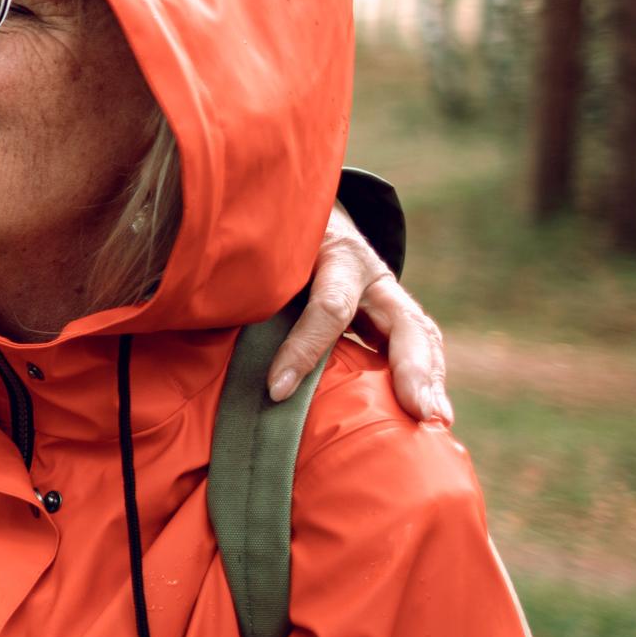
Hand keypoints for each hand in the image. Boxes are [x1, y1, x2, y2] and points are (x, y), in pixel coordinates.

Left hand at [268, 203, 450, 423]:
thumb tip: (199, 317)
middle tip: (422, 412)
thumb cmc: (273, 242)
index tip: (276, 389)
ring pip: (421, 333)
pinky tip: (432, 415)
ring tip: (436, 421)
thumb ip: (246, 283)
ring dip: (429, 379)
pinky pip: (420, 345)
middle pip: (403, 321)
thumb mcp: (263, 252)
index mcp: (334, 254)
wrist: (300, 215)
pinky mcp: (393, 312)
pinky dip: (427, 378)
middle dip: (412, 369)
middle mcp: (371, 273)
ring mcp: (388, 293)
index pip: (328, 307)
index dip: (304, 349)